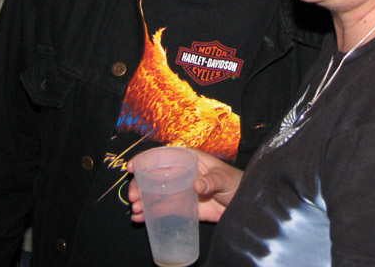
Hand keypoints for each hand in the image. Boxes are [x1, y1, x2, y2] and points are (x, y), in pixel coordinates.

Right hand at [128, 148, 242, 223]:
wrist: (243, 205)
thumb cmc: (236, 183)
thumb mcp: (224, 179)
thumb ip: (212, 181)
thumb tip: (197, 185)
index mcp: (189, 160)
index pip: (163, 156)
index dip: (145, 160)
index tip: (131, 167)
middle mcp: (181, 174)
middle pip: (154, 176)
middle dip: (140, 185)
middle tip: (133, 197)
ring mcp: (180, 191)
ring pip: (155, 194)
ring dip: (142, 201)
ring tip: (135, 210)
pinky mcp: (182, 207)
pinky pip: (162, 209)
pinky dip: (149, 214)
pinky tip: (140, 219)